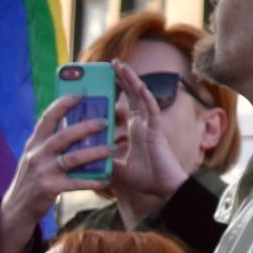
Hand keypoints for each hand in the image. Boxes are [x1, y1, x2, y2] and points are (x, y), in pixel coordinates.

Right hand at [0, 95, 99, 252]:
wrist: (17, 208)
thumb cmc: (34, 177)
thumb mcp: (36, 156)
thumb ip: (51, 141)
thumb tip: (79, 121)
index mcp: (35, 143)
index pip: (48, 117)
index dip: (64, 103)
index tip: (81, 93)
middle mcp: (37, 154)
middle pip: (64, 135)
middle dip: (86, 126)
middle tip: (105, 121)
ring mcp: (43, 171)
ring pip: (73, 158)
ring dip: (96, 152)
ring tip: (112, 148)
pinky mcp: (49, 188)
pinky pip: (76, 182)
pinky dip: (93, 180)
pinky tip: (106, 178)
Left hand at [107, 65, 192, 212]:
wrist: (163, 188)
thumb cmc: (146, 178)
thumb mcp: (118, 168)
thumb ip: (106, 159)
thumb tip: (89, 156)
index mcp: (136, 129)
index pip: (127, 104)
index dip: (120, 90)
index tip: (110, 78)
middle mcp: (144, 123)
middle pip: (133, 95)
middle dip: (124, 78)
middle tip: (113, 63)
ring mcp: (151, 124)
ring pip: (141, 96)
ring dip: (132, 80)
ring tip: (122, 66)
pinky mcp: (157, 130)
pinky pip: (152, 110)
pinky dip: (146, 97)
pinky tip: (140, 86)